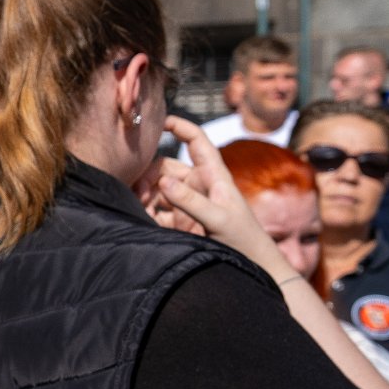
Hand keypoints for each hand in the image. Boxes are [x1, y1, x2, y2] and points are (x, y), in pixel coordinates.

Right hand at [143, 118, 294, 279]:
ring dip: (143, 196)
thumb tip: (162, 181)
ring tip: (138, 208)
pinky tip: (141, 221)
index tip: (158, 120)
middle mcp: (197, 185)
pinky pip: (154, 212)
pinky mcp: (177, 222)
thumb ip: (190, 201)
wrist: (251, 268)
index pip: (196, 141)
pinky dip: (144, 214)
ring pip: (155, 189)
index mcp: (213, 175)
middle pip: (165, 167)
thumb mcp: (219, 219)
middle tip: (137, 190)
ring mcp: (186, 203)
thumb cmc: (244, 239)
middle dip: (147, 174)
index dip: (179, 126)